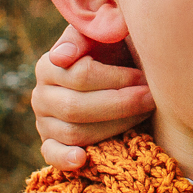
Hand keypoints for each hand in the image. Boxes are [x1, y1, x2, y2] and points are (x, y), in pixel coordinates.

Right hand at [32, 24, 153, 169]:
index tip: (145, 77)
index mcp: (49, 65)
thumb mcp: (104, 35)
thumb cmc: (116, 53)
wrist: (122, 77)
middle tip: (151, 98)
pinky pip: (51, 155)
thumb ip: (86, 33)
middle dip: (120, 104)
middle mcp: (40, 95)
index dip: (117, 78)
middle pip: (76, 107)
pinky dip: (65, 159)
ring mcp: (44, 122)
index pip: (80, 76)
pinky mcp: (50, 145)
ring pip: (74, 133)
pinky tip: (83, 159)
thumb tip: (62, 57)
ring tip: (142, 118)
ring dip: (113, 127)